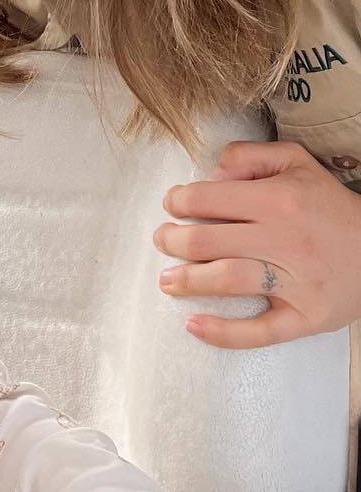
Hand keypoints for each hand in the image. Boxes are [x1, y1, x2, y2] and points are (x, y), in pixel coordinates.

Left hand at [154, 140, 360, 347]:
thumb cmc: (330, 205)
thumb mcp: (295, 162)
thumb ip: (247, 158)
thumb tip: (208, 176)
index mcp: (278, 200)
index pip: (206, 199)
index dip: (178, 201)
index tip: (172, 206)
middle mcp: (285, 240)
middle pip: (207, 241)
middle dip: (172, 241)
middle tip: (163, 241)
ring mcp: (297, 282)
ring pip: (228, 280)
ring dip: (187, 281)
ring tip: (168, 280)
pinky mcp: (308, 316)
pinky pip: (262, 331)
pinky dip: (224, 333)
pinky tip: (194, 326)